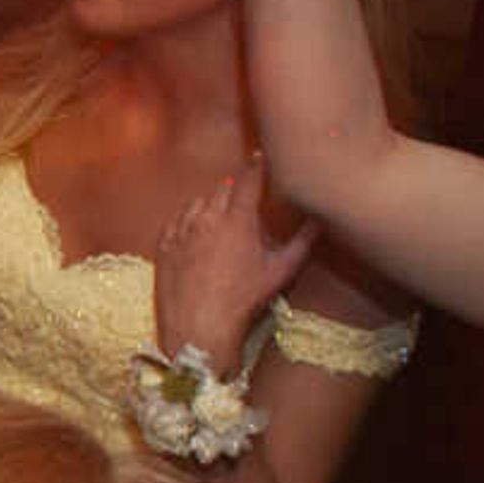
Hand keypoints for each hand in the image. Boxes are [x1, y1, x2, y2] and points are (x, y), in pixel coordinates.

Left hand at [152, 170, 317, 368]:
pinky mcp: (163, 245)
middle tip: (245, 195)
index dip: (256, 166)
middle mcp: (206, 218)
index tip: (260, 157)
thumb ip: (304, 240)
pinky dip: (188, 219)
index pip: (248, 180)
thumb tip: (320, 220)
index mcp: (237, 219)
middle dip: (235, 188)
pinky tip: (196, 229)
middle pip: (222, 189)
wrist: (198, 325)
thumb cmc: (243, 298)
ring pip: (197, 203)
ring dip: (211, 203)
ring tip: (222, 216)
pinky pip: (176, 221)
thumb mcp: (281, 269)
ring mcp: (181, 231)